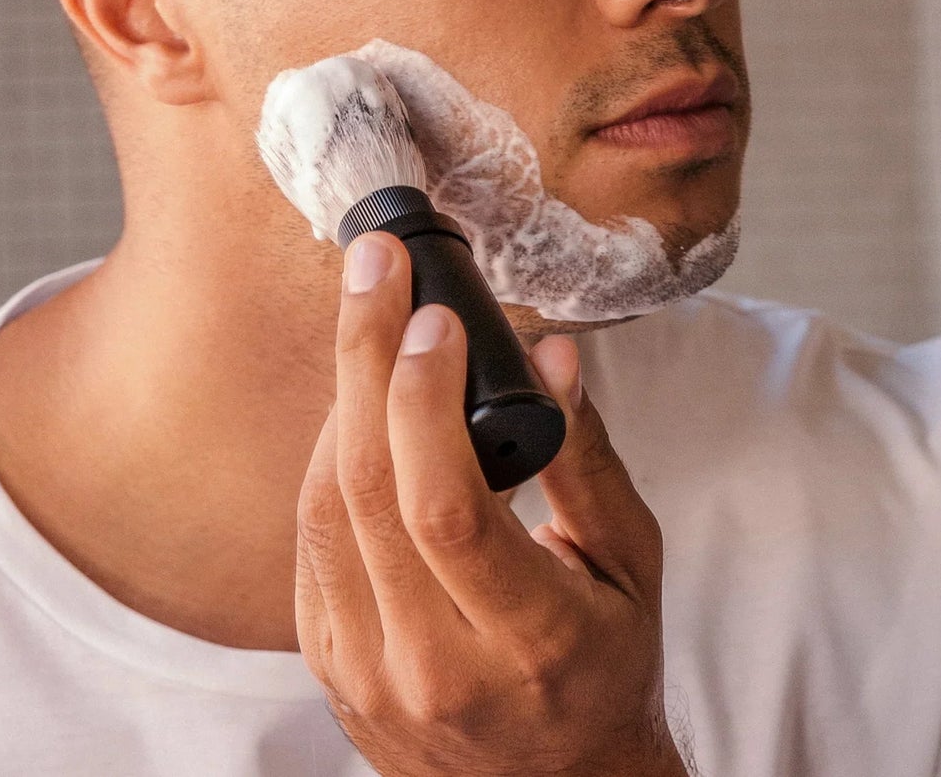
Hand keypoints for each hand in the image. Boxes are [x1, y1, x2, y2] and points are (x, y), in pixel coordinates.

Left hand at [295, 232, 686, 776]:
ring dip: (339, 395)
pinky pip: (309, 540)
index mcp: (525, 639)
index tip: (434, 316)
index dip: (426, 399)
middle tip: (374, 269)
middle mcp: (430, 663)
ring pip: (322, 508)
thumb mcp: (630, 562)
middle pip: (366, 490)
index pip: (447, 506)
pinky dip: (329, 454)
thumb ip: (588, 458)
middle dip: (364, 356)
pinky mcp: (328, 662)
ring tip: (366, 312)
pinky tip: (358, 398)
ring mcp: (365, 671)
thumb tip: (550, 356)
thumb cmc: (606, 666)